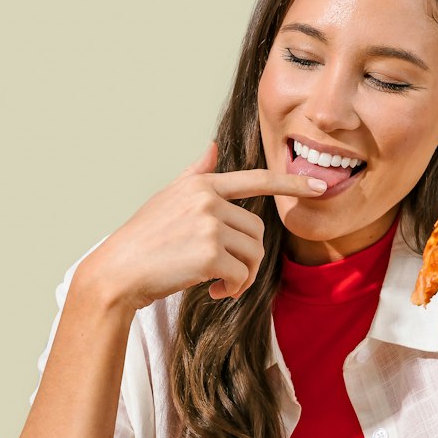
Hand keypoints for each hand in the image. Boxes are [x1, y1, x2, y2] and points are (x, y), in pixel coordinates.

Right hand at [74, 142, 327, 311]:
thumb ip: (196, 174)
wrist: (117, 271)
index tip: (320, 187)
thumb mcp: (167, 198)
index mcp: (202, 185)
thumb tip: (212, 145)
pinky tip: (213, 292)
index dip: (292, 185)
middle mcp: (208, 200)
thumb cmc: (142, 239)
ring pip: (254, 254)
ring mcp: (209, 226)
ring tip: (219, 285)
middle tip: (226, 275)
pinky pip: (242, 275)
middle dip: (248, 257)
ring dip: (243, 277)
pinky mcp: (210, 255)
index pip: (256, 180)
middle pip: (258, 231)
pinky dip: (233, 290)